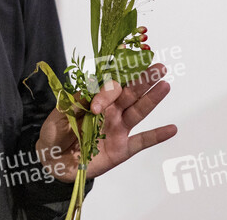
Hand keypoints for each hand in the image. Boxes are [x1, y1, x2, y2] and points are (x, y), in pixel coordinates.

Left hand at [35, 63, 176, 181]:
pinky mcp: (122, 149)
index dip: (106, 93)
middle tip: (158, 66)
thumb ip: (73, 105)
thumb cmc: (55, 132)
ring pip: (138, 111)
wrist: (54, 160)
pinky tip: (172, 128)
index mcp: (95, 98)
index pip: (108, 87)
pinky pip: (142, 141)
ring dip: (152, 98)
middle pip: (130, 92)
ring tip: (165, 85)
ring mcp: (118, 129)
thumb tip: (88, 95)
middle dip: (143, 79)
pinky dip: (157, 136)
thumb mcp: (58, 116)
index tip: (96, 108)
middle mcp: (110, 110)